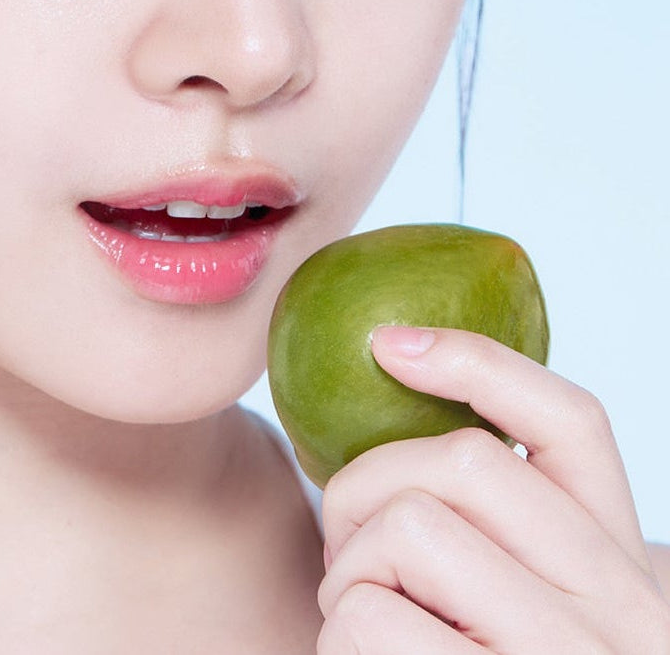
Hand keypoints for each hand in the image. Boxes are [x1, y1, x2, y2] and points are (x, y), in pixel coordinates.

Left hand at [315, 325, 669, 652]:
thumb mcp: (539, 613)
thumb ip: (506, 543)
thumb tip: (399, 391)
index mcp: (629, 571)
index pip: (572, 424)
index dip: (476, 361)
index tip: (387, 343)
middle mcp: (621, 614)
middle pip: (462, 464)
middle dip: (366, 487)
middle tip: (346, 551)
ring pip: (409, 531)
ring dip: (348, 570)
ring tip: (359, 623)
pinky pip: (369, 622)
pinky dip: (338, 637)